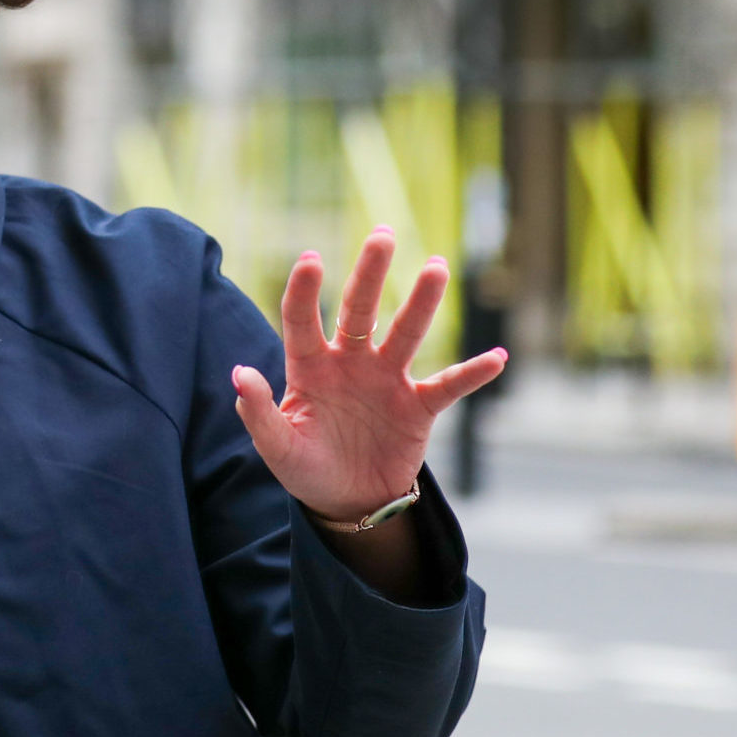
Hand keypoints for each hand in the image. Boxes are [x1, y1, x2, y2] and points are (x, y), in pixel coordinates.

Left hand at [231, 227, 508, 523]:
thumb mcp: (278, 448)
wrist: (349, 501)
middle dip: (370, 273)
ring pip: (406, 332)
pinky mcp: (418, 407)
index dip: (305, 291)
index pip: (303, 320)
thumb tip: (240, 373)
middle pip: (360, 309)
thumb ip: (259, 413)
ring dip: (422, 301)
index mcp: (310, 367)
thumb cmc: (307, 468)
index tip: (311, 259)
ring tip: (436, 267)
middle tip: (382, 235)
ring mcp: (386, 380)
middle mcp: (350, 362)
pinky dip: (472, 373)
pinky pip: (448, 385)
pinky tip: (497, 358)